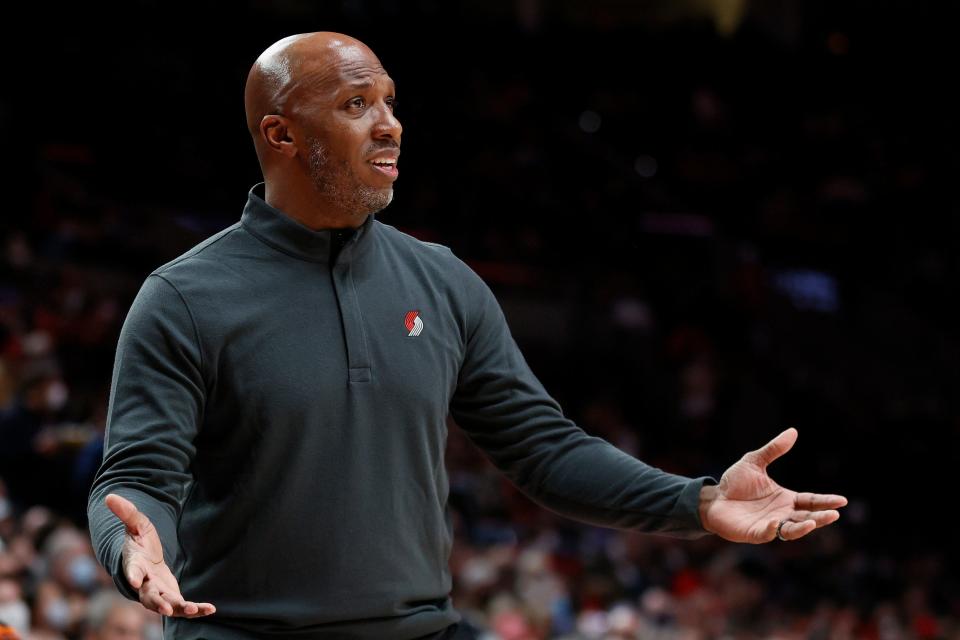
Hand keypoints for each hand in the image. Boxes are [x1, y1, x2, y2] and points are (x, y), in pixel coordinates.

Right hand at [105, 494, 215, 616]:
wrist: (145, 561)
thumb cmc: (140, 543)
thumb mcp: (136, 525)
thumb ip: (126, 513)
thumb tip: (110, 496)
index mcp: (135, 565)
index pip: (131, 570)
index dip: (131, 575)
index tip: (133, 580)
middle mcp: (144, 584)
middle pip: (148, 596)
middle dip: (156, 603)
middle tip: (165, 608)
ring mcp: (158, 593)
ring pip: (166, 605)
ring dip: (179, 609)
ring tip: (193, 610)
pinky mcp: (171, 597)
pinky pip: (182, 606)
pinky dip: (195, 609)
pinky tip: (210, 610)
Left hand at [698, 428, 846, 542]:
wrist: (713, 497)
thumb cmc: (734, 482)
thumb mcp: (754, 461)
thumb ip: (773, 450)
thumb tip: (793, 431)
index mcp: (786, 498)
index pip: (810, 501)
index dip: (825, 501)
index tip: (842, 501)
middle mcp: (782, 513)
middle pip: (807, 517)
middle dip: (821, 517)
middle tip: (834, 514)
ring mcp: (770, 524)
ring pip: (792, 529)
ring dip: (803, 527)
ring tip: (813, 521)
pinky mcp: (755, 532)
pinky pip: (767, 533)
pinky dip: (773, 530)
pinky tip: (777, 522)